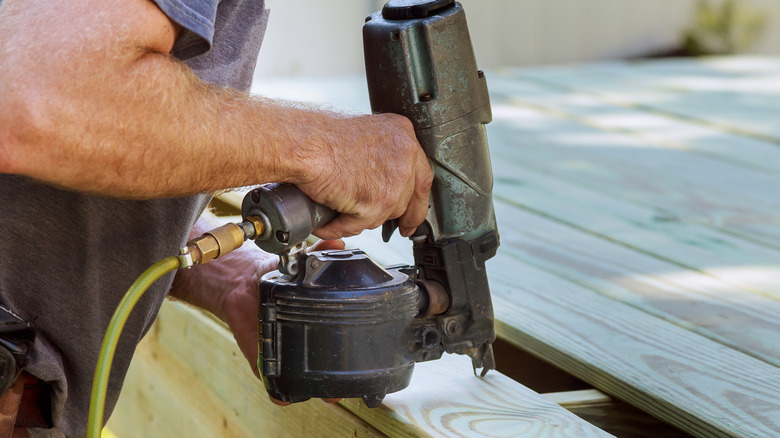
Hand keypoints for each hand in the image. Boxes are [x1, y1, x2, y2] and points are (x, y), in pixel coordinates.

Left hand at [220, 239, 345, 381]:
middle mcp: (302, 338)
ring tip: (326, 392)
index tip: (364, 358)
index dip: (354, 354)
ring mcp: (284, 351)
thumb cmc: (272, 274)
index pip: (341, 342)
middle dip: (338, 380)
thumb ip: (318, 252)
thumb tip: (337, 243)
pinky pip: (272, 382)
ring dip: (314, 388)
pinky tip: (284, 395)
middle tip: (345, 384)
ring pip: (303, 380)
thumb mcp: (300, 261)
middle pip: (327, 369)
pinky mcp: (262, 357)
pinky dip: (278, 391)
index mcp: (317, 319)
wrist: (239, 282)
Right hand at [295, 113, 432, 238]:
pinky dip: (339, 227)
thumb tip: (384, 180)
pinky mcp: (376, 202)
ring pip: (384, 215)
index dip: (416, 200)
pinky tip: (327, 223)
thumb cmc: (320, 136)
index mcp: (403, 135)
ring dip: (362, 218)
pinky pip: (358, 225)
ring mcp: (394, 181)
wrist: (303, 144)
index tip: (412, 216)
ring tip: (340, 212)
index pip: (421, 176)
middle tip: (394, 228)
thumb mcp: (365, 135)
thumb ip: (382, 155)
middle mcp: (405, 156)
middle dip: (396, 215)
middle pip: (407, 199)